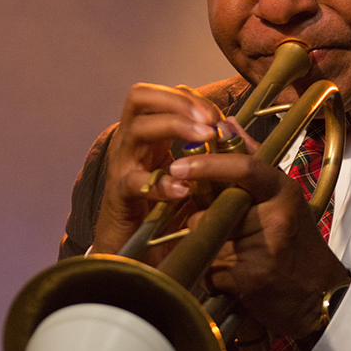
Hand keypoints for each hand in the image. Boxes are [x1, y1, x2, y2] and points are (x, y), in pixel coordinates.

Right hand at [91, 84, 223, 254]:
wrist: (129, 254)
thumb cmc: (162, 212)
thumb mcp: (188, 175)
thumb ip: (206, 153)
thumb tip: (232, 129)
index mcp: (147, 136)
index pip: (160, 96)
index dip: (190, 98)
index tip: (217, 116)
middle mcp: (130, 144)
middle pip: (140, 97)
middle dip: (179, 101)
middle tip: (209, 121)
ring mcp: (121, 166)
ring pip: (137, 128)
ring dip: (174, 126)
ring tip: (204, 140)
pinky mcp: (118, 196)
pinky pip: (134, 181)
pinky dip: (161, 182)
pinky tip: (183, 190)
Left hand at [169, 134, 350, 340]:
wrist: (318, 295)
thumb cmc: (297, 241)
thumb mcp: (282, 196)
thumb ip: (251, 158)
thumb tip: (226, 123)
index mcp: (283, 191)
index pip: (244, 168)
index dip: (207, 165)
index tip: (178, 166)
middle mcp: (277, 218)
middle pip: (214, 209)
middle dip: (207, 219)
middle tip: (224, 228)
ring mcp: (265, 250)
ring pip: (209, 239)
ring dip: (210, 247)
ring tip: (237, 254)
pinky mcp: (250, 279)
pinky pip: (211, 269)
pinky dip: (214, 274)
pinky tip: (236, 275)